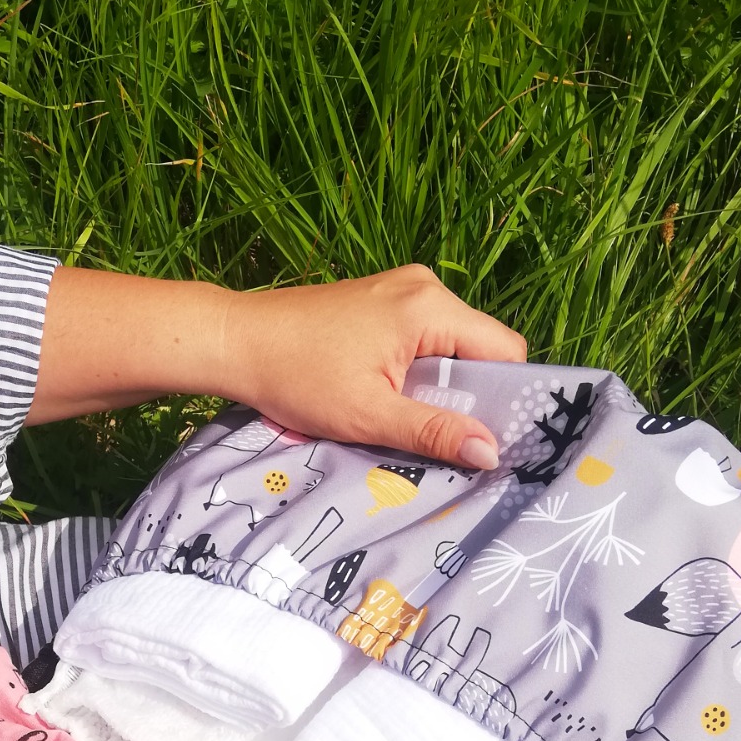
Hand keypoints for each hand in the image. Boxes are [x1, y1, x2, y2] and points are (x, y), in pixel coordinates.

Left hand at [220, 264, 524, 466]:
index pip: (505, 351)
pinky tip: (388, 398)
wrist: (235, 342)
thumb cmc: (295, 376)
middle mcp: (424, 287)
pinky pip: (422, 341)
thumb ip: (433, 432)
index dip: (505, 397)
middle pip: (479, 349)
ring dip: (437, 388)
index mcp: (429, 306)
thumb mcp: (368, 415)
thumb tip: (491, 453)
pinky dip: (415, 373)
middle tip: (440, 437)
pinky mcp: (382, 301)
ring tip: (405, 418)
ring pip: (450, 348)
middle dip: (467, 396)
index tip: (487, 438)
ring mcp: (402, 290)